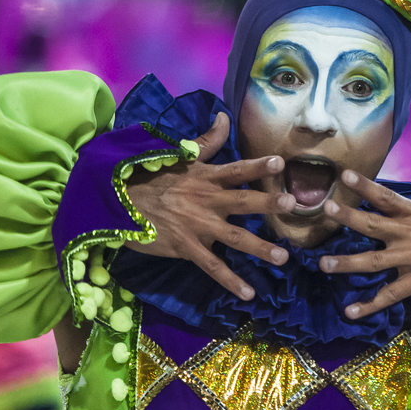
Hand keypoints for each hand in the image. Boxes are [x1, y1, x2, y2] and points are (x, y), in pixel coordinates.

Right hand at [125, 112, 294, 298]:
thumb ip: (207, 140)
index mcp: (206, 177)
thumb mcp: (179, 156)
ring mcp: (198, 226)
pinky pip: (213, 267)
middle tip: (292, 204)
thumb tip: (224, 116)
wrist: (118, 204)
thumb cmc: (152, 179)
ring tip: (283, 258)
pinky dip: (231, 281)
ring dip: (260, 248)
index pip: (237, 168)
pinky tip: (249, 293)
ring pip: (235, 237)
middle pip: (243, 200)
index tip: (281, 163)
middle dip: (268, 203)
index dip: (258, 165)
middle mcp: (207, 200)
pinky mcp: (187, 248)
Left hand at [318, 149, 410, 318]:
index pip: (386, 196)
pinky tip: (350, 312)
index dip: (364, 185)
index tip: (344, 175)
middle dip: (347, 217)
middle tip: (324, 210)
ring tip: (323, 264)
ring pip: (373, 261)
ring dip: (347, 263)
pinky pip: (391, 294)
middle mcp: (410, 234)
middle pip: (372, 224)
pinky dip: (370, 305)